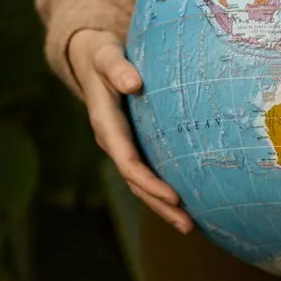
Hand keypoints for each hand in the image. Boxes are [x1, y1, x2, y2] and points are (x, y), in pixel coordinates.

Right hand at [69, 28, 193, 233]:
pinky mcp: (133, 143)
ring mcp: (122, 145)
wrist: (90, 56)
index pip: (128, 161)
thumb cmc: (102, 54)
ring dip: (163, 206)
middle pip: (136, 182)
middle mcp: (113, 141)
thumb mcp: (106, 55)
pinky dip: (163, 189)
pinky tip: (186, 201)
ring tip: (190, 226)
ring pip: (141, 183)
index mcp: (106, 124)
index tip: (174, 197)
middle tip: (188, 226)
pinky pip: (147, 172)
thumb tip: (134, 83)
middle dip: (160, 205)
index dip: (149, 182)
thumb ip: (117, 68)